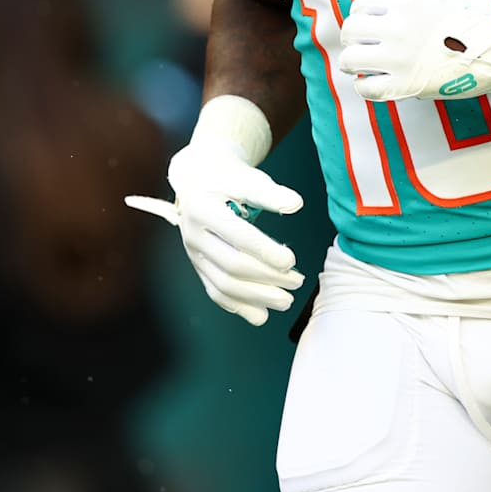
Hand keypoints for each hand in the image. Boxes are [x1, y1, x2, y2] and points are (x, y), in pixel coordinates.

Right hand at [126, 98, 303, 326]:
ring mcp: (193, 254)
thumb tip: (295, 204)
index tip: (291, 260)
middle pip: (230, 265)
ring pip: (223, 284)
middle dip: (266, 278)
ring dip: (256, 297)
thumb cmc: (228, 177)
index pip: (236, 235)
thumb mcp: (246, 176)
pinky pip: (215, 292)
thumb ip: (269, 192)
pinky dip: (238, 306)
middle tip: (297, 281)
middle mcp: (193, 234)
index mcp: (202, 208)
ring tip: (286, 301)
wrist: (198, 179)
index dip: (265, 250)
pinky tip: (261, 314)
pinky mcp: (198, 266)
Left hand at [338, 0, 490, 102]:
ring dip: (351, 63)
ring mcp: (400, 58)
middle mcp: (399, 28)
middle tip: (360, 44)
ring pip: (351, 59)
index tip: (368, 22)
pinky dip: (364, 88)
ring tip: (360, 65)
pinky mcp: (404, 86)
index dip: (359, 14)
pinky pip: (366, 89)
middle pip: (351, 30)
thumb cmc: (462, 20)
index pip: (360, 4)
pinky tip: (371, 81)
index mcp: (404, 3)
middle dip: (351, 38)